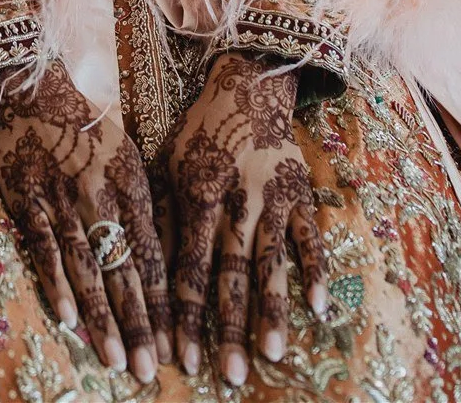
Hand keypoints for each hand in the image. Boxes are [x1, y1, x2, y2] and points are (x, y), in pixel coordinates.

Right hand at [0, 62, 170, 381]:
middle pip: (124, 269)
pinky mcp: (27, 199)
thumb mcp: (128, 160)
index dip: (165, 304)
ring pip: (87, 266)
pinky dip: (58, 283)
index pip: (153, 256)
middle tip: (151, 370)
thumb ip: (145, 210)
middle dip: (140, 324)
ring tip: (117, 359)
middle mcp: (101, 195)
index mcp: (132, 185)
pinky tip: (70, 318)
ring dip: (103, 316)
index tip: (176, 346)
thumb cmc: (88, 132)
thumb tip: (164, 268)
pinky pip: (45, 247)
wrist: (34, 92)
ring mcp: (62, 199)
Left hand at [165, 53, 327, 384]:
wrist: (248, 85)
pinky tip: (316, 308)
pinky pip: (311, 238)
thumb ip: (158, 218)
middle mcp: (236, 198)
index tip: (178, 358)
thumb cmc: (197, 133)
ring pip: (271, 262)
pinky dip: (314, 271)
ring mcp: (273, 197)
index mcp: (197, 191)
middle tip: (228, 376)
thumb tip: (144, 276)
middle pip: (230, 272)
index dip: (184, 313)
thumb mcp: (165, 165)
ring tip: (269, 353)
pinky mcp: (303, 194)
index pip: (187, 264)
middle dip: (228, 326)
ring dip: (271, 310)